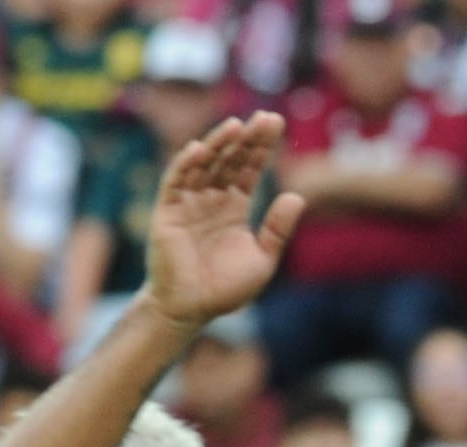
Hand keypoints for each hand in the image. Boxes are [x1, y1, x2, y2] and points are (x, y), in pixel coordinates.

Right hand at [141, 114, 302, 327]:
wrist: (191, 309)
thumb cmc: (225, 289)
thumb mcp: (262, 259)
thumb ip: (278, 229)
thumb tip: (298, 196)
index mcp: (234, 207)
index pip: (248, 169)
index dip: (261, 147)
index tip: (275, 123)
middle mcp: (211, 199)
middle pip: (229, 160)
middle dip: (246, 139)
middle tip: (264, 118)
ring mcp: (189, 203)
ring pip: (204, 165)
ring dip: (218, 144)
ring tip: (236, 126)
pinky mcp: (168, 211)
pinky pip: (176, 182)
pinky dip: (186, 164)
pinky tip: (201, 148)